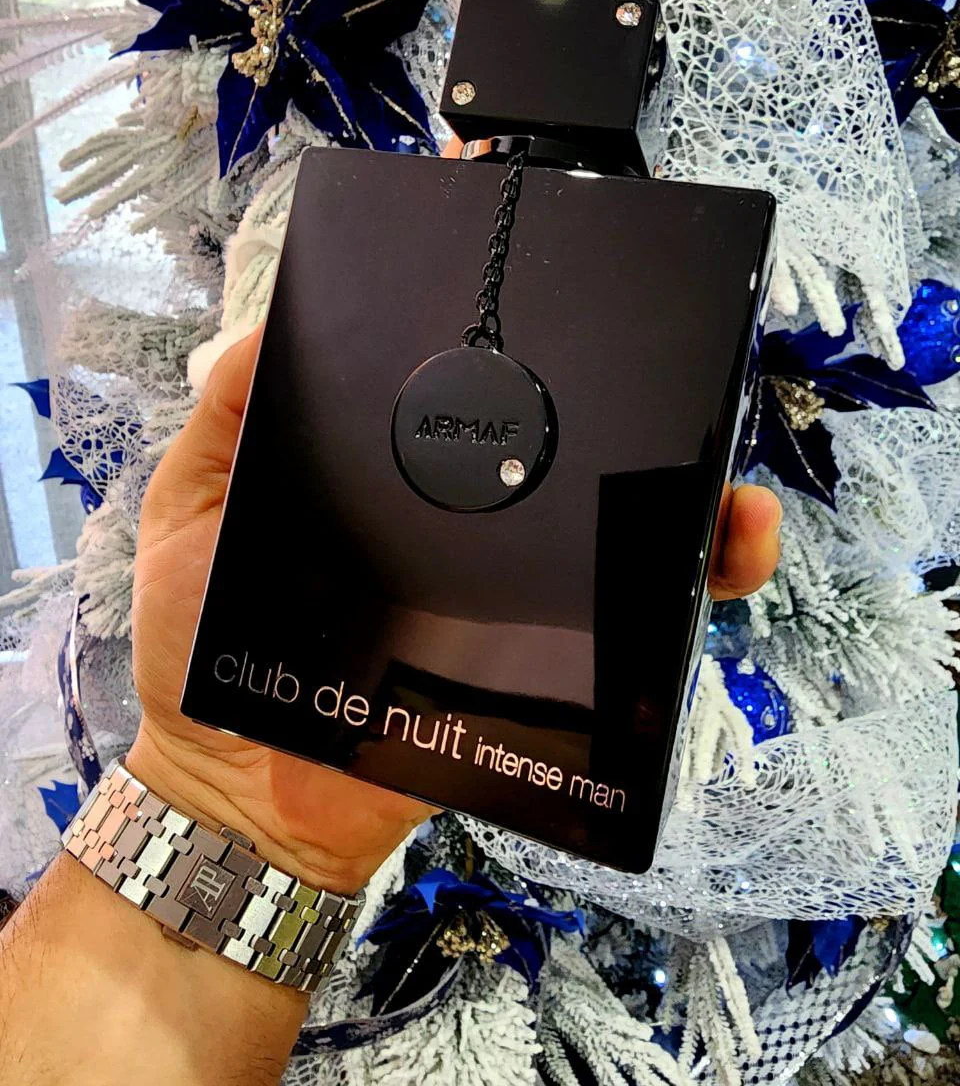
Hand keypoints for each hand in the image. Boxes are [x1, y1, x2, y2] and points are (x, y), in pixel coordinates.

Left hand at [128, 330, 780, 894]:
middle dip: (651, 441)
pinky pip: (620, 646)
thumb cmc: (202, 641)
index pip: (489, 421)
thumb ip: (231, 416)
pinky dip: (684, 607)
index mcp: (403, 491)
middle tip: (694, 405)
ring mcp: (509, 611)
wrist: (237, 786)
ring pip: (622, 554)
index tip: (591, 333)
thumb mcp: (197, 505)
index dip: (547, 379)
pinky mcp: (531, 681)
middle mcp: (471, 543)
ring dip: (697, 520)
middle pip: (578, 478)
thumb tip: (274, 324)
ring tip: (736, 504)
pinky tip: (722, 563)